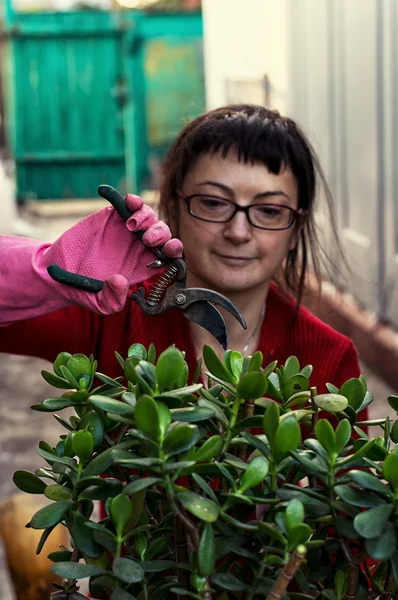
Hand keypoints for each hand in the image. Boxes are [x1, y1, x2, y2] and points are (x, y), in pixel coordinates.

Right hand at [43, 193, 182, 313]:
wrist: (59, 273)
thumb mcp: (98, 303)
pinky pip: (130, 205)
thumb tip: (120, 282)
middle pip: (164, 235)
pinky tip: (129, 202)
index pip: (169, 257)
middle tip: (146, 240)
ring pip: (150, 217)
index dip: (174, 251)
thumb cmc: (83, 290)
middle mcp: (139, 248)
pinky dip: (134, 201)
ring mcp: (127, 231)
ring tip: (131, 225)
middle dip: (162, 234)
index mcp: (143, 267)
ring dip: (147, 217)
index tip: (169, 250)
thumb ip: (112, 300)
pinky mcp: (112, 217)